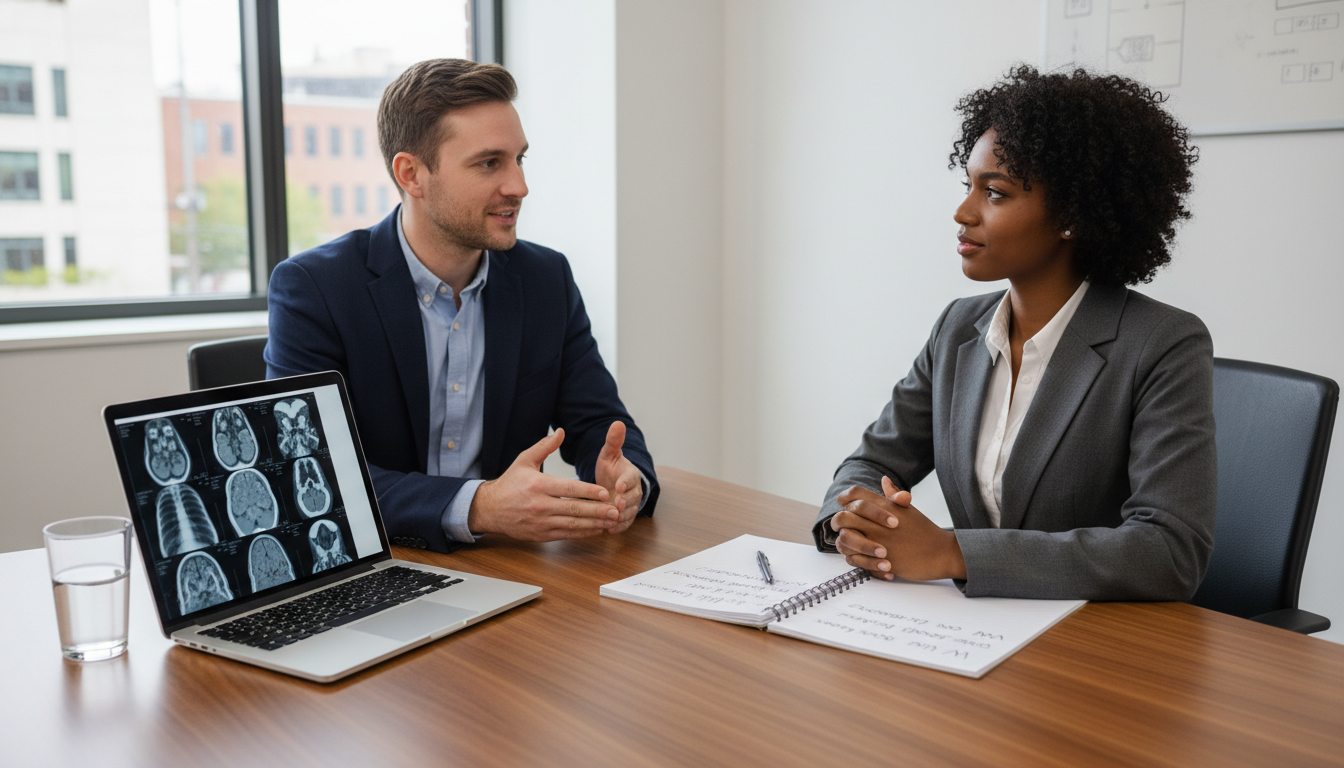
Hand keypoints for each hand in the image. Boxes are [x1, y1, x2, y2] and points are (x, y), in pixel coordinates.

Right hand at [468, 429, 620, 540]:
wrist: (490, 509)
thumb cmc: (510, 483)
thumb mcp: (524, 460)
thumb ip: (544, 447)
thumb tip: (561, 432)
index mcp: (538, 485)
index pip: (568, 489)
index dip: (588, 491)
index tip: (605, 492)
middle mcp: (540, 505)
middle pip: (574, 509)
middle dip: (597, 510)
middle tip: (616, 510)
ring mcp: (541, 522)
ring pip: (573, 524)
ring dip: (594, 523)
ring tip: (612, 521)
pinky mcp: (541, 535)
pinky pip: (566, 534)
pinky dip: (583, 533)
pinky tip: (597, 529)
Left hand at [594, 421, 642, 533]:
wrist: (613, 483)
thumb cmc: (611, 468)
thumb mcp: (609, 454)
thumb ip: (613, 441)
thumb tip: (617, 423)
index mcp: (630, 474)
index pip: (630, 478)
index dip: (625, 482)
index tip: (618, 486)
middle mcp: (634, 491)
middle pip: (632, 498)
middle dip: (624, 502)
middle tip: (615, 505)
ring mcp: (631, 505)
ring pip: (629, 512)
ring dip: (621, 517)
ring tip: (610, 521)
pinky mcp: (626, 516)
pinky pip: (625, 523)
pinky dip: (618, 527)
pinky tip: (609, 530)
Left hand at [829, 477, 965, 581]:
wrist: (941, 553)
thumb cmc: (925, 531)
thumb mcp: (908, 510)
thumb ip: (893, 496)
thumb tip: (884, 480)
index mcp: (885, 506)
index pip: (855, 494)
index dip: (845, 497)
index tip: (843, 504)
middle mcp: (879, 521)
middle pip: (843, 516)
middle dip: (838, 521)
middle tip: (842, 526)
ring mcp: (878, 540)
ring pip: (844, 538)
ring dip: (843, 542)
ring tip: (850, 543)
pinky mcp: (880, 559)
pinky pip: (853, 559)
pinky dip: (853, 559)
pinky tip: (860, 557)